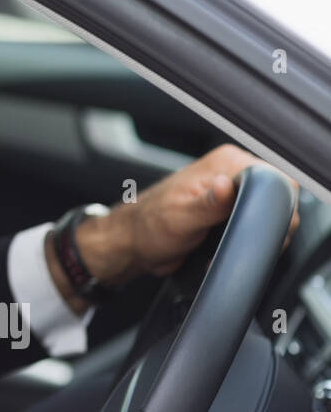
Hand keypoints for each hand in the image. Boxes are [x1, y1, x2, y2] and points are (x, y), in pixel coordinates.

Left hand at [48, 144, 299, 311]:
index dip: (274, 206)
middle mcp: (233, 173)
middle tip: (232, 240)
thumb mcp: (180, 217)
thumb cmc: (148, 227)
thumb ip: (208, 203)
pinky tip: (221, 248)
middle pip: (277, 199)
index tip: (254, 226)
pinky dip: (242, 241)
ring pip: (268, 217)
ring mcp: (233, 193)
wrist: (133, 243)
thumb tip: (227, 185)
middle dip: (261, 227)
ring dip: (250, 237)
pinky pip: (253, 227)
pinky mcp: (230, 212)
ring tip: (221, 245)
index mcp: (226, 163)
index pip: (276, 177)